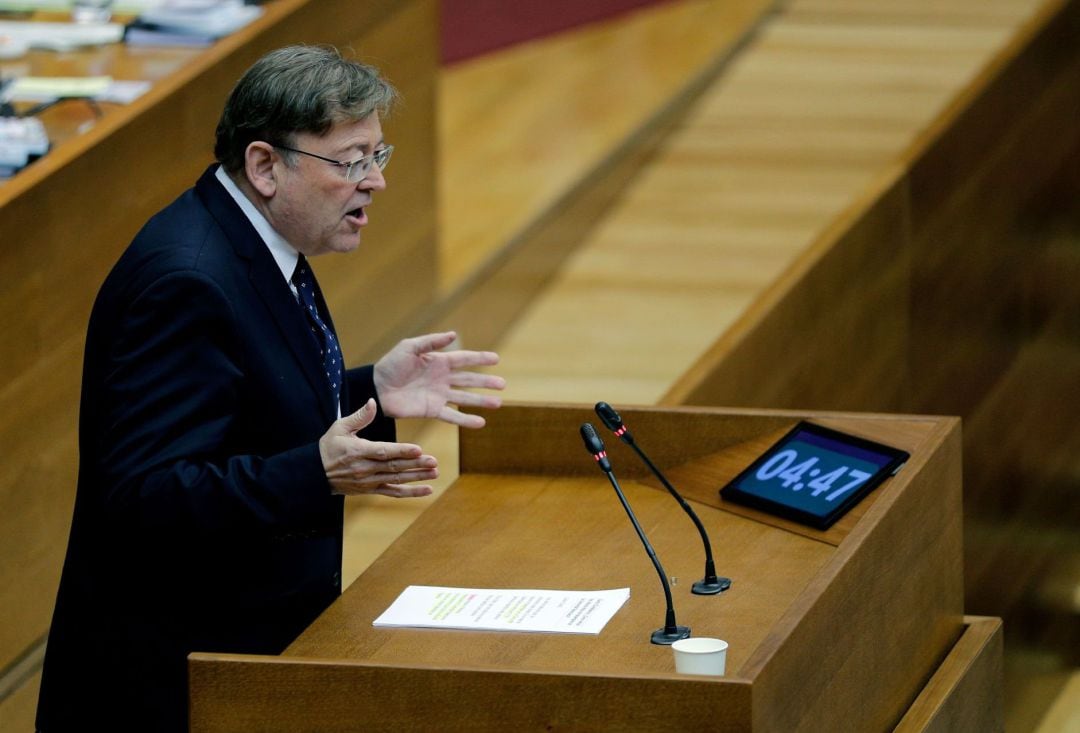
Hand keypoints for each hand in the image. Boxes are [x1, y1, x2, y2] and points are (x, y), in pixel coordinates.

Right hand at [319, 400, 436, 496]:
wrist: (315, 474)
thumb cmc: (329, 447)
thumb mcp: (339, 427)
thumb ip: (360, 416)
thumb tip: (373, 401)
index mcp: (358, 451)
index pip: (383, 451)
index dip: (401, 451)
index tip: (418, 449)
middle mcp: (365, 468)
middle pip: (393, 466)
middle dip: (415, 464)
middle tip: (433, 461)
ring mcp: (369, 481)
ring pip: (396, 480)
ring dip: (417, 477)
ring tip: (435, 473)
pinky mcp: (371, 490)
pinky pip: (393, 492)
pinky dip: (410, 492)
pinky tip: (428, 490)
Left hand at [374, 331, 505, 428]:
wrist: (376, 387)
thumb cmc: (391, 364)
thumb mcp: (410, 347)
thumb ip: (432, 342)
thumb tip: (454, 335)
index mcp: (439, 362)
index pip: (464, 359)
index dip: (480, 359)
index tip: (496, 359)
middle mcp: (442, 379)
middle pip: (469, 380)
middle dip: (486, 382)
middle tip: (503, 384)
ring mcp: (439, 396)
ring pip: (465, 398)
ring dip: (481, 401)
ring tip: (498, 404)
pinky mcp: (432, 410)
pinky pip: (452, 416)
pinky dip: (466, 420)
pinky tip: (480, 423)